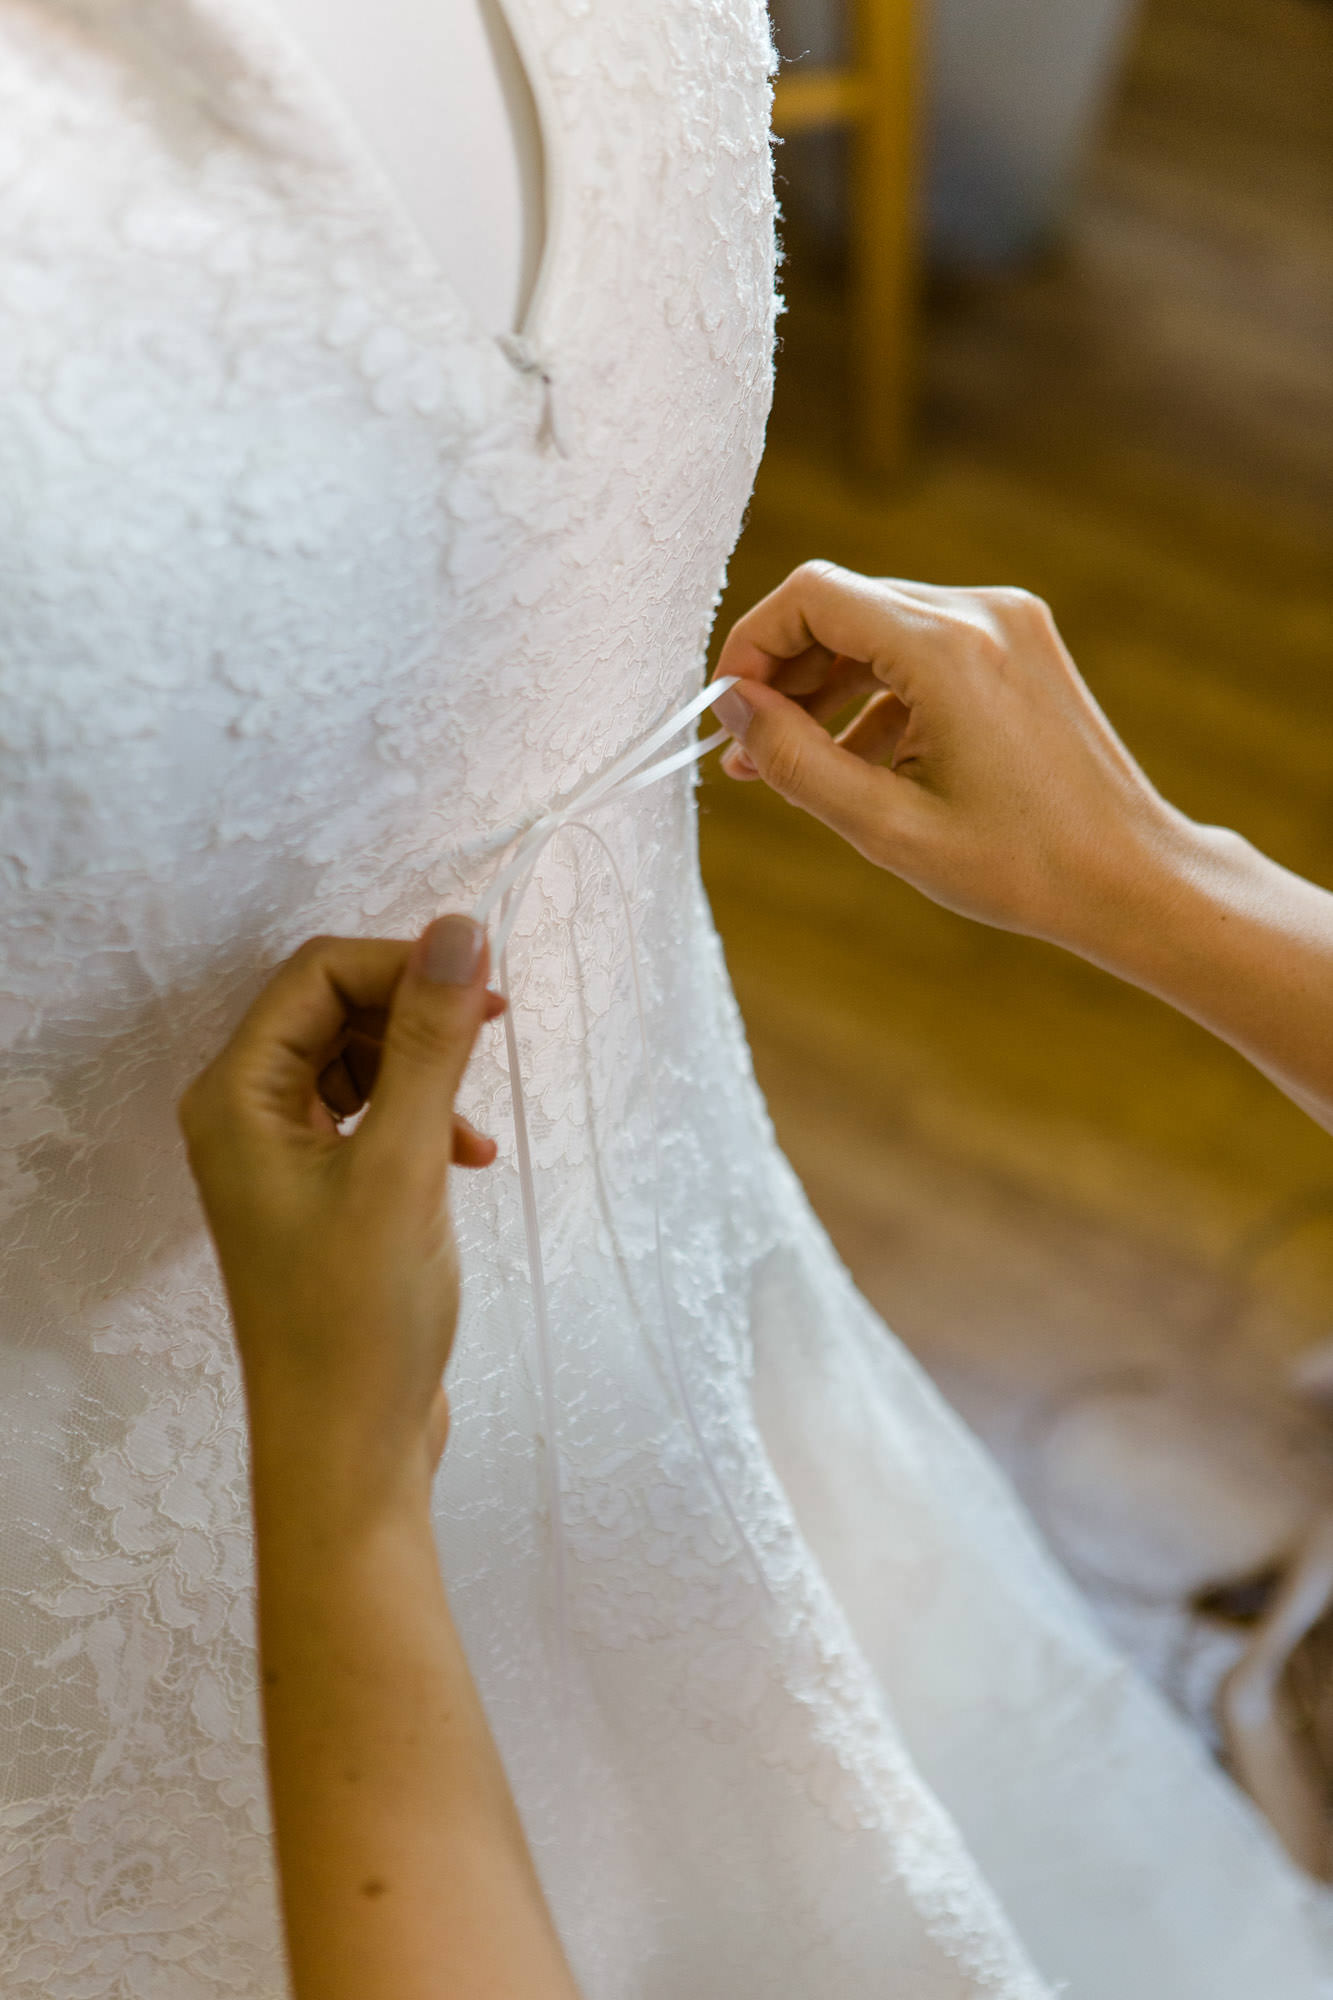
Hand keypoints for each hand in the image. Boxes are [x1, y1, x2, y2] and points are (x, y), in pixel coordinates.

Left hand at [178, 917, 503, 1520]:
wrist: (348, 1451)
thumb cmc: (358, 1319)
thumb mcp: (402, 1165)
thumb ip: (427, 1042)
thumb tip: (456, 931)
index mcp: (236, 1099)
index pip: (316, 975)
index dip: (401, 965)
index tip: (484, 990)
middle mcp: (246, 1119)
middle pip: (334, 1010)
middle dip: (415, 1013)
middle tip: (493, 1030)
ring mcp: (282, 1161)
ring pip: (360, 1063)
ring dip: (426, 1071)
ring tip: (477, 1119)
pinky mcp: (322, 1198)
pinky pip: (372, 1119)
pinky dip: (425, 1120)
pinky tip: (472, 1157)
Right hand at [711, 561, 1191, 959]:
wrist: (1131, 877)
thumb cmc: (1019, 866)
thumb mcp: (886, 826)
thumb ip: (796, 760)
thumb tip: (733, 707)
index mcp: (947, 650)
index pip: (812, 597)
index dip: (752, 646)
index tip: (728, 710)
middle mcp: (980, 614)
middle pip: (844, 607)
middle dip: (786, 674)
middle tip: (750, 751)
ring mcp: (1008, 624)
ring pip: (880, 628)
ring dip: (828, 688)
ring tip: (793, 765)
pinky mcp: (1022, 644)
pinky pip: (924, 649)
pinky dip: (880, 694)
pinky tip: (863, 763)